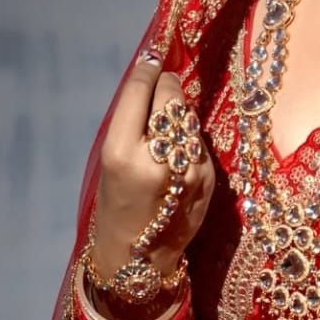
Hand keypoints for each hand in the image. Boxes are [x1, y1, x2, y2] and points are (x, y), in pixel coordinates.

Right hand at [92, 51, 214, 280]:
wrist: (137, 260)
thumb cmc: (115, 205)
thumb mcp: (111, 162)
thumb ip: (132, 123)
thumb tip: (154, 79)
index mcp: (122, 154)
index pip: (140, 92)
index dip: (147, 70)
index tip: (150, 59)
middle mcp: (158, 160)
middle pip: (171, 99)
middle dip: (167, 87)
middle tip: (163, 84)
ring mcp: (188, 170)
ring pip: (189, 118)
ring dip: (181, 113)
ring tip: (168, 123)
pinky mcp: (208, 179)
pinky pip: (200, 142)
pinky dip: (190, 139)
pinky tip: (180, 152)